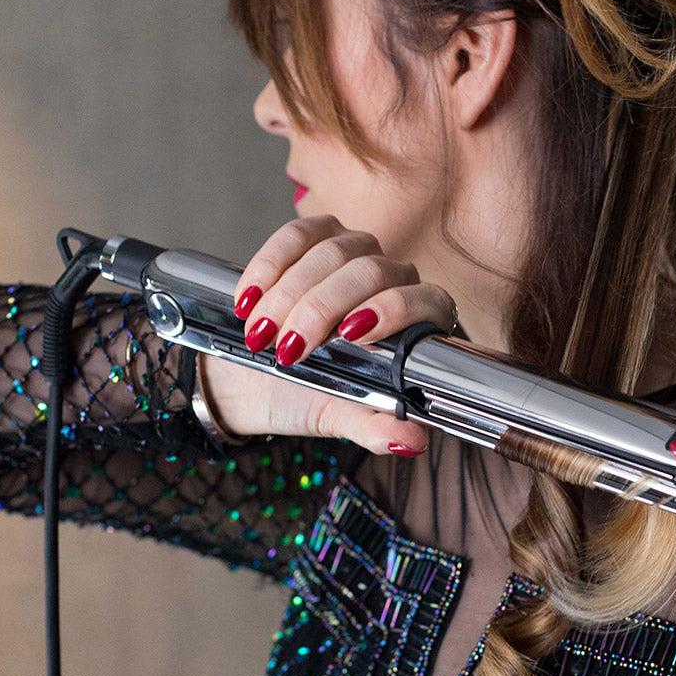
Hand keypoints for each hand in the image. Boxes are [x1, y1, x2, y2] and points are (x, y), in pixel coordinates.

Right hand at [198, 215, 457, 456]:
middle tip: (287, 348)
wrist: (249, 380)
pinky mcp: (314, 235)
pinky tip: (248, 299)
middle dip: (323, 309)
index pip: (426, 300)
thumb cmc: (305, 396)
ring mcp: (355, 250)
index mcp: (416, 322)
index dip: (394, 310)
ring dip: (290, 293)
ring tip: (261, 334)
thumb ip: (376, 427)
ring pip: (334, 251)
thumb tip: (413, 442)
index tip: (351, 335)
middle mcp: (394, 278)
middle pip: (372, 272)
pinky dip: (270, 265)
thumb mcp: (338, 416)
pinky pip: (298, 234)